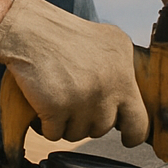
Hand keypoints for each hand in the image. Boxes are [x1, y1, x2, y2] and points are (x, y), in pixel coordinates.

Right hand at [0, 0, 148, 144]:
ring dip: (65, 123)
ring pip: (78, 133)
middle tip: (73, 99)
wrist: (29, 29)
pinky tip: (42, 104)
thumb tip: (127, 102)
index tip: (125, 137)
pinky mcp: (58, 107)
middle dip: (87, 120)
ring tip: (57, 98)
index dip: (131, 134)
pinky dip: (45, 125)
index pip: (139, 121)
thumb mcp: (108, 41)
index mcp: (124, 72)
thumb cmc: (63, 34)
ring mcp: (84, 98)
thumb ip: (121, 71)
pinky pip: (54, 134)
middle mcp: (109, 86)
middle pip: (103, 128)